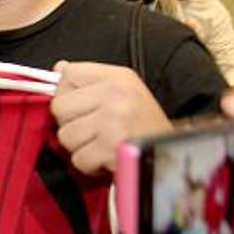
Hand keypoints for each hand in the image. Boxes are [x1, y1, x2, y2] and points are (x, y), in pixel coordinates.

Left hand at [51, 61, 171, 173]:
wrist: (173, 158)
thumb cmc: (144, 126)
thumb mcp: (123, 92)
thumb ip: (89, 81)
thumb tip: (59, 68)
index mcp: (118, 77)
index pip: (68, 75)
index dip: (68, 94)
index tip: (83, 106)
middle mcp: (115, 94)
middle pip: (59, 107)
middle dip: (72, 124)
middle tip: (94, 130)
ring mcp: (113, 119)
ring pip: (65, 135)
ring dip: (80, 147)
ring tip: (102, 144)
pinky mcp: (111, 146)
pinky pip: (78, 159)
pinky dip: (89, 165)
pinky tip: (106, 158)